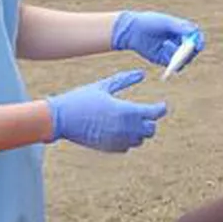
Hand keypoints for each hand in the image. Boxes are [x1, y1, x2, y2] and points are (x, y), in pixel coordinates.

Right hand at [46, 71, 166, 152]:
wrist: (60, 119)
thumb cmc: (82, 99)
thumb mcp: (103, 86)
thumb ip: (124, 79)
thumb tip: (141, 73)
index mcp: (127, 111)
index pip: (154, 113)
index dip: (160, 108)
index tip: (161, 105)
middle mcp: (126, 128)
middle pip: (151, 129)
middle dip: (149, 120)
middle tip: (144, 112)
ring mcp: (118, 140)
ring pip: (140, 139)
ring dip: (139, 131)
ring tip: (129, 120)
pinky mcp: (109, 148)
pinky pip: (127, 146)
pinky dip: (127, 139)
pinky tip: (119, 129)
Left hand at [111, 11, 205, 68]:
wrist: (131, 31)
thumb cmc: (149, 22)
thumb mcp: (165, 22)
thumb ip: (180, 26)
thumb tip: (195, 30)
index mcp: (181, 30)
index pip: (196, 37)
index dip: (199, 41)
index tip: (198, 45)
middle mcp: (178, 41)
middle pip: (192, 50)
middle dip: (190, 52)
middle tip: (185, 50)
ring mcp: (171, 51)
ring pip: (184, 60)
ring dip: (180, 57)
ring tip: (167, 45)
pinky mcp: (163, 60)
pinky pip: (173, 66)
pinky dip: (172, 64)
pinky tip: (165, 54)